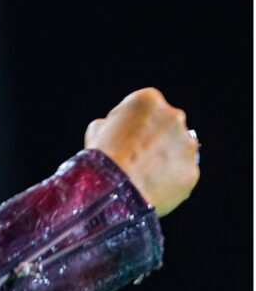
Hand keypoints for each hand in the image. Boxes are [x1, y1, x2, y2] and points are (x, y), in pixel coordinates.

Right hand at [85, 87, 199, 216]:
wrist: (113, 190)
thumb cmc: (101, 156)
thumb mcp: (97, 129)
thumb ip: (114, 124)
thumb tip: (118, 131)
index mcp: (148, 100)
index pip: (144, 106)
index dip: (131, 122)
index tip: (122, 136)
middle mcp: (174, 117)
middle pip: (166, 125)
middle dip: (154, 137)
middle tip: (134, 155)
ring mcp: (187, 144)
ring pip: (177, 149)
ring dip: (165, 157)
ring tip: (142, 174)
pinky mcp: (192, 170)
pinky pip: (180, 172)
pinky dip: (169, 178)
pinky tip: (150, 186)